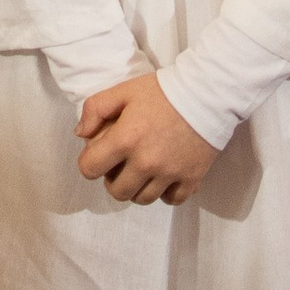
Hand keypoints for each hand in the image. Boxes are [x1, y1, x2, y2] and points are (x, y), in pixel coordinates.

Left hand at [76, 74, 216, 206]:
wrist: (208, 93)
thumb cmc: (163, 90)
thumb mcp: (124, 90)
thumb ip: (95, 109)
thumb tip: (81, 134)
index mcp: (126, 139)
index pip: (89, 169)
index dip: (89, 162)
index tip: (99, 154)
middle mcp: (146, 162)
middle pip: (117, 192)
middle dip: (113, 180)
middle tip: (122, 164)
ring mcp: (170, 173)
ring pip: (143, 199)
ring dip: (138, 187)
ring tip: (143, 170)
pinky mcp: (191, 178)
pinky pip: (171, 199)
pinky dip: (165, 192)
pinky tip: (165, 176)